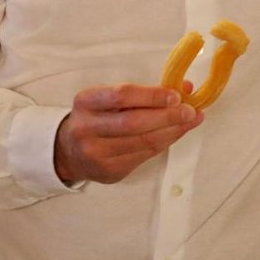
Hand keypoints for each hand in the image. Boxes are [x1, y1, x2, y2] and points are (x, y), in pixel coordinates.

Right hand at [54, 83, 201, 183]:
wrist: (69, 151)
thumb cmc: (97, 117)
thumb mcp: (109, 99)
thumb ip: (144, 93)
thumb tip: (185, 89)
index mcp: (86, 102)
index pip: (122, 96)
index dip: (152, 95)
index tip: (176, 95)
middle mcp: (87, 129)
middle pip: (134, 123)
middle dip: (167, 116)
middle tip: (191, 110)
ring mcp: (96, 153)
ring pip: (143, 142)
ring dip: (173, 131)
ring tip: (191, 120)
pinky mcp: (109, 171)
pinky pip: (144, 156)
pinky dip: (165, 142)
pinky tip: (176, 133)